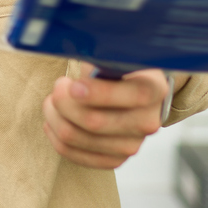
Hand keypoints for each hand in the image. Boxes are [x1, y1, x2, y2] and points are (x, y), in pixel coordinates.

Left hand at [41, 64, 170, 168]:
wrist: (133, 95)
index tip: (72, 84)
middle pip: (94, 121)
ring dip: (54, 117)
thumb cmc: (118, 70)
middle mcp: (148, 121)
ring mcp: (133, 145)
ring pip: (77, 137)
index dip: (99, 93)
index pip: (133, 96)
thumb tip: (78, 47)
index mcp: (155, 90)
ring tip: (52, 101)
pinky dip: (55, 136)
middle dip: (64, 102)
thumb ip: (103, 55)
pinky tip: (52, 120)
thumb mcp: (117, 56)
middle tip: (58, 86)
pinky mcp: (115, 159)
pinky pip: (74, 155)